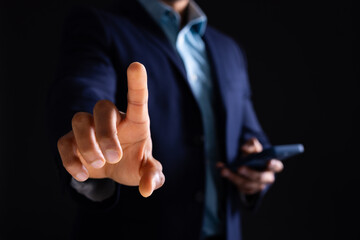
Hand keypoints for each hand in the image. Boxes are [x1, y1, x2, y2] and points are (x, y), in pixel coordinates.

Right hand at [57, 62, 164, 196]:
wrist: (113, 168)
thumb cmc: (134, 161)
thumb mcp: (147, 170)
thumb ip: (153, 176)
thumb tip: (148, 188)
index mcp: (135, 120)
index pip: (137, 98)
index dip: (137, 82)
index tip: (136, 65)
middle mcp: (112, 119)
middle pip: (102, 107)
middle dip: (105, 133)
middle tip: (113, 156)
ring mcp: (90, 127)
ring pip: (79, 119)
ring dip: (87, 144)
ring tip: (98, 165)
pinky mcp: (73, 141)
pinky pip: (64, 142)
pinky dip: (70, 159)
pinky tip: (83, 174)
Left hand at [217, 138, 282, 194]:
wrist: (247, 164)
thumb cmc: (253, 155)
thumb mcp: (253, 147)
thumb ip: (251, 145)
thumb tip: (244, 148)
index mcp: (272, 166)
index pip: (277, 166)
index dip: (273, 165)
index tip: (268, 162)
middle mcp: (267, 178)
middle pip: (260, 178)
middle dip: (249, 173)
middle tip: (239, 168)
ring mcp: (258, 185)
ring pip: (247, 184)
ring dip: (234, 177)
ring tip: (224, 170)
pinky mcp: (248, 190)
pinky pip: (239, 187)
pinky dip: (229, 178)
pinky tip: (222, 170)